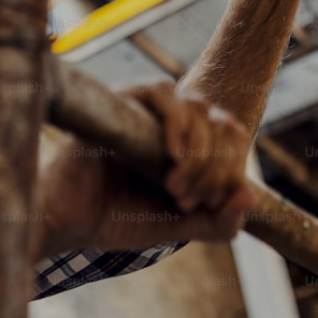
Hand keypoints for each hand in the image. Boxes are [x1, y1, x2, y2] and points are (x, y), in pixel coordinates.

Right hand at [37, 80, 256, 257]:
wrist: (66, 223)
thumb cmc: (115, 221)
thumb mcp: (178, 227)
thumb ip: (218, 222)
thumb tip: (251, 195)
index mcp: (190, 146)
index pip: (232, 139)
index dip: (231, 172)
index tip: (203, 207)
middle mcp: (172, 124)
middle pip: (221, 122)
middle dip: (214, 168)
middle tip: (186, 199)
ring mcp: (147, 111)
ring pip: (198, 107)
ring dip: (199, 153)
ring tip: (173, 187)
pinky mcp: (119, 102)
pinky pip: (161, 90)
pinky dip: (177, 120)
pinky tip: (173, 154)